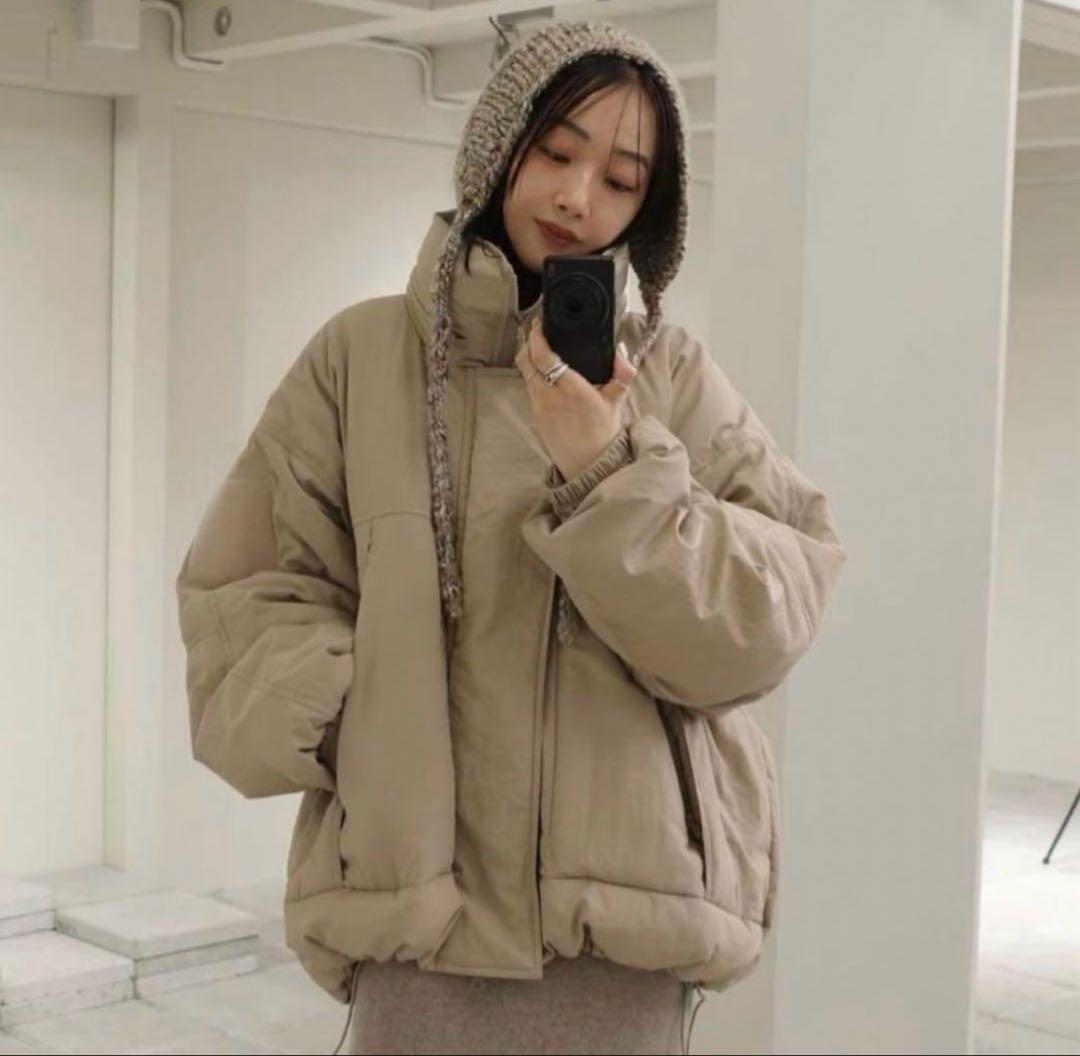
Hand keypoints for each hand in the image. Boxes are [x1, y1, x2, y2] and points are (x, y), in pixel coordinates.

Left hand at [514, 317, 637, 480]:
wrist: (589, 464)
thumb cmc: (603, 433)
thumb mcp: (617, 400)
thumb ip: (622, 372)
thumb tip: (620, 348)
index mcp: (571, 389)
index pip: (543, 356)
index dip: (537, 336)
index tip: (540, 324)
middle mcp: (550, 396)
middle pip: (526, 360)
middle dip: (528, 342)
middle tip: (537, 331)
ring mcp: (539, 407)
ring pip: (525, 373)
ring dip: (529, 357)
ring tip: (540, 347)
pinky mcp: (535, 416)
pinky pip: (529, 388)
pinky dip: (533, 375)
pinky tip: (543, 371)